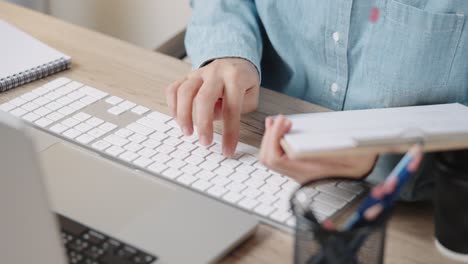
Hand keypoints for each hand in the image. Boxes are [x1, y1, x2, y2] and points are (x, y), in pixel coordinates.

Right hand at [166, 58, 259, 156]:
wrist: (235, 60)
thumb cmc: (243, 83)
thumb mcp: (251, 95)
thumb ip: (236, 109)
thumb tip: (214, 122)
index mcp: (235, 78)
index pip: (231, 108)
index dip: (229, 132)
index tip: (227, 151)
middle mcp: (216, 73)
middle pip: (204, 98)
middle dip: (203, 124)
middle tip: (205, 142)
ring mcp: (199, 73)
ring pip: (185, 91)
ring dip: (183, 115)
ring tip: (187, 132)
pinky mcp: (187, 76)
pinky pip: (174, 88)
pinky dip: (172, 105)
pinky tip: (177, 119)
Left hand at [259, 115, 377, 182]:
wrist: (366, 168)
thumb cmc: (360, 161)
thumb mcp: (351, 154)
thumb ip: (327, 151)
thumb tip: (301, 147)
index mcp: (309, 173)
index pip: (277, 159)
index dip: (274, 137)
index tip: (284, 121)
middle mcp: (300, 175)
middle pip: (268, 159)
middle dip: (269, 136)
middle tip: (280, 120)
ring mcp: (297, 171)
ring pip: (270, 158)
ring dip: (271, 137)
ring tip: (277, 122)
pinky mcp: (299, 165)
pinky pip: (279, 155)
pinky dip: (275, 140)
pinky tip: (280, 128)